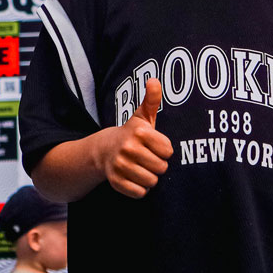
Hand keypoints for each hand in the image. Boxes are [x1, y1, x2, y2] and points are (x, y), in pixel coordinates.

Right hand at [99, 78, 173, 198]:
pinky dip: (140, 189)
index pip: (168, 151)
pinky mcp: (116, 182)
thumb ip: (151, 99)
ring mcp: (120, 166)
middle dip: (157, 165)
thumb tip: (154, 80)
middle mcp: (128, 148)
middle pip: (161, 167)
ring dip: (149, 177)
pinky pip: (140, 193)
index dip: (163, 150)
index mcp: (139, 132)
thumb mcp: (142, 116)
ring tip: (141, 167)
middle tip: (147, 158)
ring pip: (152, 182)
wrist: (104, 150)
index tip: (154, 145)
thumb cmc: (131, 134)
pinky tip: (134, 178)